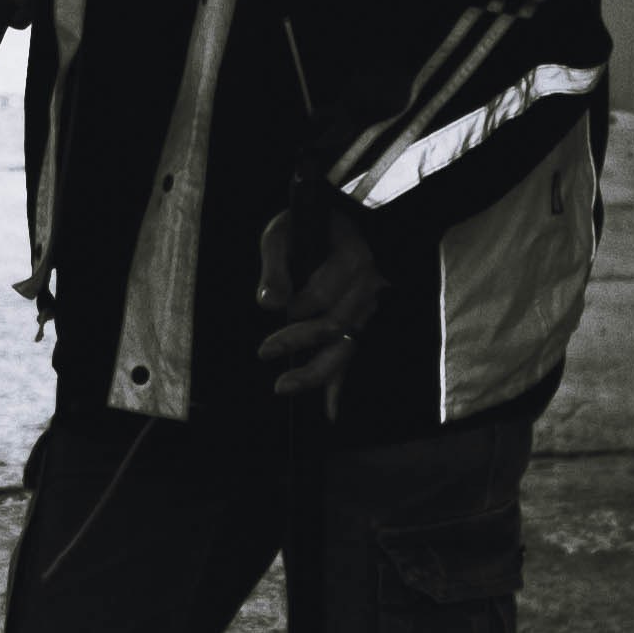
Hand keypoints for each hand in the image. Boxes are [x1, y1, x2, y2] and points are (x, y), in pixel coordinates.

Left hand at [256, 217, 389, 404]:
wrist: (338, 222)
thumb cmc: (306, 225)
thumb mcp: (282, 233)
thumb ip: (274, 267)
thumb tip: (268, 305)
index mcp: (352, 261)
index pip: (324, 296)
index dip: (296, 309)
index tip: (272, 312)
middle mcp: (368, 288)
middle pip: (336, 326)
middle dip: (300, 342)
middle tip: (265, 352)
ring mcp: (368, 308)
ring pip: (346, 348)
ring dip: (317, 372)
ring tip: (285, 387)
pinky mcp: (361, 323)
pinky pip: (351, 356)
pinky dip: (340, 385)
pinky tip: (328, 410)